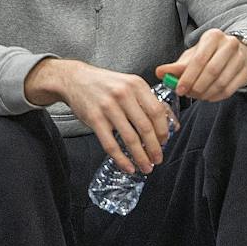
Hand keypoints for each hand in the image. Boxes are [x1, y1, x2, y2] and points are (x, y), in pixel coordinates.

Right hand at [25, 59, 174, 174]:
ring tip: (146, 166)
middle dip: (154, 148)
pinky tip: (128, 166)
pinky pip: (110, 144)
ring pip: (130, 138)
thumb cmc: (106, 84)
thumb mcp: (129, 84)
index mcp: (136, 85)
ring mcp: (108, 107)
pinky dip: (121, 158)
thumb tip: (171, 123)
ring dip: (140, 157)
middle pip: (145, 127)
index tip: (164, 142)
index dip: (163, 130)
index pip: (156, 111)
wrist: (75, 79)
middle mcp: (124, 95)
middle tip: (158, 159)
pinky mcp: (94, 119)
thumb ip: (148, 101)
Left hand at [157, 28, 246, 101]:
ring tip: (198, 96)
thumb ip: (176, 66)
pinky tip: (209, 97)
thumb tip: (159, 73)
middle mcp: (229, 44)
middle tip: (188, 94)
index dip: (188, 77)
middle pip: (212, 71)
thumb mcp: (192, 56)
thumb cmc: (210, 54)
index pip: (199, 59)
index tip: (179, 89)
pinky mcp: (246, 71)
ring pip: (221, 82)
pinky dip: (217, 96)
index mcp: (213, 36)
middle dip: (197, 87)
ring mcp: (241, 58)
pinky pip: (230, 89)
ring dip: (207, 93)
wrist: (236, 52)